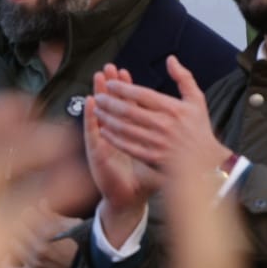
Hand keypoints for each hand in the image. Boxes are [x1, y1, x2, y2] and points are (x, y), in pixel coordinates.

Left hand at [5, 203, 79, 267]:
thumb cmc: (87, 248)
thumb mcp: (75, 225)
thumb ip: (54, 214)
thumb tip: (41, 203)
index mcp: (51, 229)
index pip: (27, 214)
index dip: (29, 212)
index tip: (32, 214)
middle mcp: (40, 245)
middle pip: (17, 227)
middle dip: (21, 224)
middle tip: (26, 226)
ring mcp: (35, 262)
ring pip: (11, 243)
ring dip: (15, 239)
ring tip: (22, 239)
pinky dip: (6, 263)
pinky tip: (11, 258)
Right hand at [84, 67, 160, 245]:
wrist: (130, 200)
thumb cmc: (144, 178)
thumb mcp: (158, 155)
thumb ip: (166, 138)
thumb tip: (178, 123)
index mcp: (129, 134)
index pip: (126, 106)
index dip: (125, 89)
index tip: (124, 71)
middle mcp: (112, 136)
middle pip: (111, 105)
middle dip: (109, 86)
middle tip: (107, 67)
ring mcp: (102, 143)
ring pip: (99, 114)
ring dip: (97, 94)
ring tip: (97, 78)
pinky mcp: (96, 153)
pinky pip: (92, 132)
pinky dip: (89, 117)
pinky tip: (88, 103)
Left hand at [94, 56, 229, 171]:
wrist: (207, 162)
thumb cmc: (199, 128)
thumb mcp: (197, 100)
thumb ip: (183, 78)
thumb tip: (171, 59)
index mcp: (174, 109)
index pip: (143, 95)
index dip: (123, 88)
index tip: (110, 83)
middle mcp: (165, 125)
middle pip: (130, 111)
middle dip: (110, 102)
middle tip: (98, 96)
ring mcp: (158, 143)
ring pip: (125, 128)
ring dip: (108, 119)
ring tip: (97, 111)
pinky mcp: (153, 158)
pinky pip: (128, 146)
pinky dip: (113, 138)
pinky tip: (104, 131)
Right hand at [97, 137, 266, 267]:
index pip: (197, 240)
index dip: (191, 190)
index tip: (183, 146)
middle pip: (216, 221)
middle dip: (203, 170)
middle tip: (190, 118)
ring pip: (221, 228)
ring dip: (209, 183)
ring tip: (195, 138)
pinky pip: (217, 242)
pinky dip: (209, 208)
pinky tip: (201, 191)